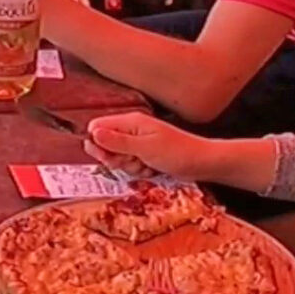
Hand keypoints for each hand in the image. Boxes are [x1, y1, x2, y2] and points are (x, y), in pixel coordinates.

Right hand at [82, 110, 217, 182]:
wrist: (202, 162)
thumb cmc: (177, 152)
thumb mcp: (145, 148)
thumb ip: (118, 142)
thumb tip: (93, 133)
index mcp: (130, 122)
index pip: (97, 128)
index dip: (98, 144)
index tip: (110, 156)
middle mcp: (131, 130)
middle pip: (105, 146)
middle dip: (116, 159)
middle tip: (134, 161)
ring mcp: (137, 143)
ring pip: (118, 158)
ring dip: (129, 167)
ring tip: (147, 165)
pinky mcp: (144, 155)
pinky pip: (130, 165)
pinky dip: (138, 171)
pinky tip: (152, 170)